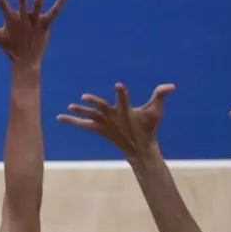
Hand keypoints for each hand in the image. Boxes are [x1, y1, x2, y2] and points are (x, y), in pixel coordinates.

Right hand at [58, 82, 174, 161]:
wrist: (142, 145)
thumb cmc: (148, 126)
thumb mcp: (155, 111)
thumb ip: (159, 96)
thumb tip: (171, 86)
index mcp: (123, 107)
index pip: (121, 98)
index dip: (121, 93)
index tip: (119, 86)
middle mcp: (111, 112)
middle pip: (100, 105)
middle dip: (93, 102)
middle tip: (84, 97)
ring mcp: (104, 121)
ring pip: (90, 113)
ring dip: (81, 110)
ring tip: (70, 106)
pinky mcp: (98, 129)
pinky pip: (82, 124)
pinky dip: (71, 121)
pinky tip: (59, 118)